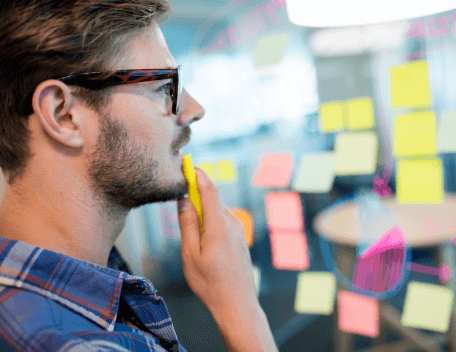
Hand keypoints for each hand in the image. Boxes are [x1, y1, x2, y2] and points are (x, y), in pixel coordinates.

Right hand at [177, 167, 258, 316]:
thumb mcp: (191, 254)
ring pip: (216, 210)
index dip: (197, 174)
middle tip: (178, 200)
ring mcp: (238, 229)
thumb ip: (187, 223)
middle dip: (195, 194)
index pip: (209, 189)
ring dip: (201, 210)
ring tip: (189, 233)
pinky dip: (209, 219)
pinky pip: (222, 220)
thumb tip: (184, 199)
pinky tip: (202, 240)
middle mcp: (232, 222)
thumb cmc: (210, 282)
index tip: (186, 164)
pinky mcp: (239, 237)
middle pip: (212, 198)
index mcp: (219, 225)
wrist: (237, 303)